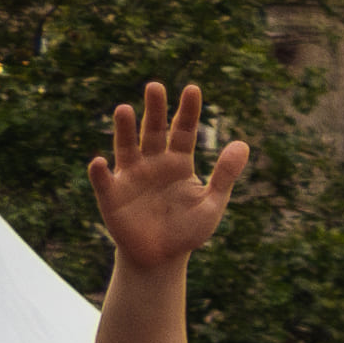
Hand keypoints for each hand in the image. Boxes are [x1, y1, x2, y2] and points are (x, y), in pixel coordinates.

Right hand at [92, 83, 241, 274]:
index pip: (183, 130)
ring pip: (126, 148)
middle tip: (156, 86)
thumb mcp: (213, 203)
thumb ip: (225, 175)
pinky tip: (101, 162)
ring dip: (124, 130)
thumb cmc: (188, 229)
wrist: (162, 257)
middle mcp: (153, 163)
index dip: (188, 111)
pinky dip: (100, 172)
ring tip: (125, 110)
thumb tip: (243, 144)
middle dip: (154, 110)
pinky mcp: (112, 195)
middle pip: (154, 131)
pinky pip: (104, 181)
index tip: (193, 89)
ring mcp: (130, 176)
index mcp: (179, 162)